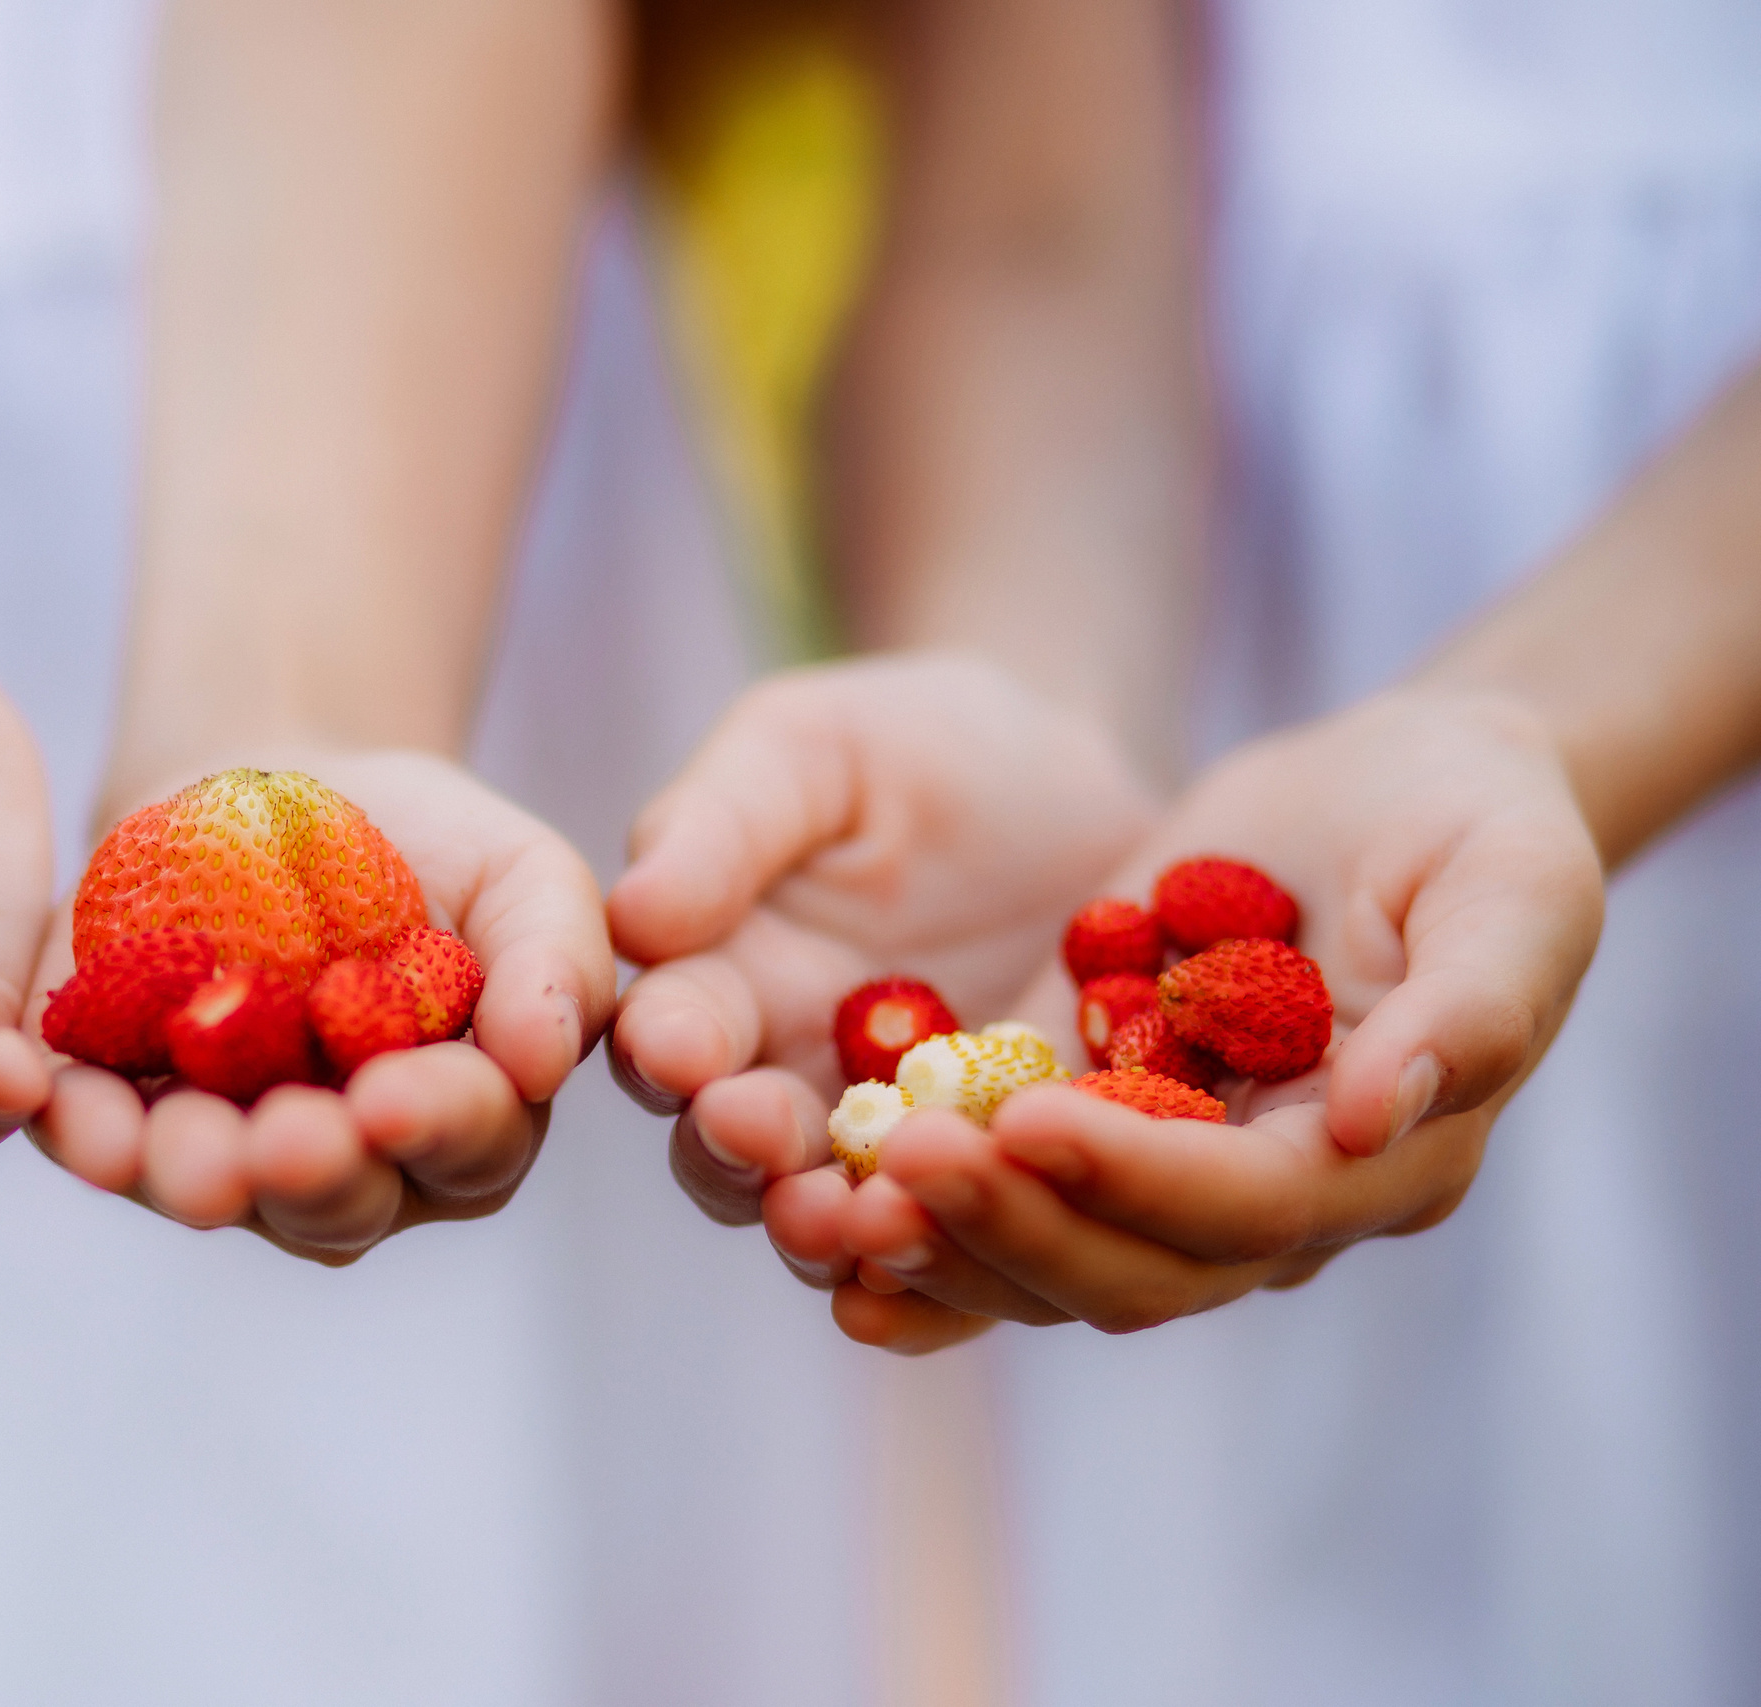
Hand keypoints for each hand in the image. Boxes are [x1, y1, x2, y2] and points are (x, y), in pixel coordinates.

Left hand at [28, 749, 612, 1262]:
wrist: (271, 786)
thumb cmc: (429, 843)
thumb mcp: (521, 875)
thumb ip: (554, 957)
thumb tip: (543, 1055)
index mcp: (465, 1121)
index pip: (467, 1143)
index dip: (434, 1125)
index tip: (392, 1100)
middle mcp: (352, 1165)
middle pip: (339, 1201)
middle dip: (308, 1174)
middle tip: (281, 1146)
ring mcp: (232, 1150)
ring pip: (218, 1190)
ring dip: (191, 1175)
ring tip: (175, 1148)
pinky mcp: (125, 1109)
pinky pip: (101, 1137)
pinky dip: (84, 1130)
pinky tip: (69, 1112)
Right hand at [604, 655, 1156, 1349]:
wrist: (1088, 783)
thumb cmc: (925, 746)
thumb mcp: (812, 748)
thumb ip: (721, 822)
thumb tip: (632, 915)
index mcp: (722, 984)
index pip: (669, 1036)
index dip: (666, 1049)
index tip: (676, 1048)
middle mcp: (791, 1084)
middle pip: (735, 1156)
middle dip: (741, 1154)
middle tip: (762, 1136)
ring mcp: (898, 1146)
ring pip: (841, 1225)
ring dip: (840, 1232)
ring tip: (862, 1217)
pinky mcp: (1007, 1182)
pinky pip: (972, 1253)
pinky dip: (959, 1275)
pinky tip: (966, 1262)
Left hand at [826, 687, 1605, 1348]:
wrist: (1394, 789)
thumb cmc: (1475, 819)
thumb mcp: (1512, 879)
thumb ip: (1475, 1000)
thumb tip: (1376, 1117)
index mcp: (1380, 1164)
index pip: (1250, 1208)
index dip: (1137, 1178)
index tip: (1025, 1123)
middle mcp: (1269, 1202)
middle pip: (1132, 1269)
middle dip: (1012, 1227)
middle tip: (895, 1165)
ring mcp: (1167, 1172)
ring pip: (1048, 1261)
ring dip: (942, 1243)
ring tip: (827, 1204)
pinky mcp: (1087, 1120)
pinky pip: (998, 1200)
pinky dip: (917, 1216)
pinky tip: (817, 1198)